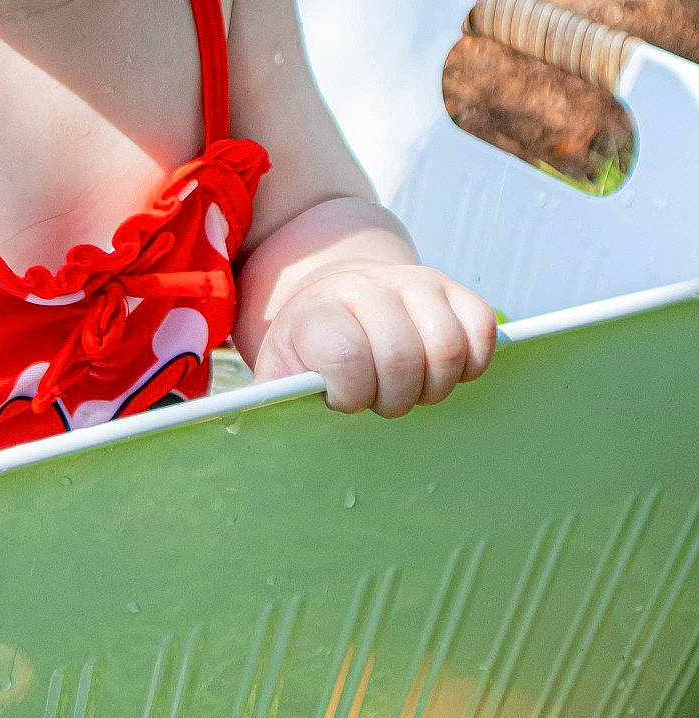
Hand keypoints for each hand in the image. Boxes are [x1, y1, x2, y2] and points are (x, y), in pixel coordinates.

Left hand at [251, 263, 496, 415]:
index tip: (342, 400)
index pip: (346, 354)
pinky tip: (441, 372)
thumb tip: (235, 434)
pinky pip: (481, 328)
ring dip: (434, 385)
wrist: (333, 288)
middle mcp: (368, 289)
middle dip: (394, 396)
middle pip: (402, 357)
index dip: (350, 393)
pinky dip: (471, 362)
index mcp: (320, 312)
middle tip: (380, 401)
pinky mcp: (453, 288)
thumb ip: (265, 401)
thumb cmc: (308, 346)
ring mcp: (415, 284)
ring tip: (410, 389)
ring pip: (447, 346)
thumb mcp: (277, 369)